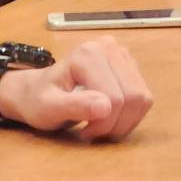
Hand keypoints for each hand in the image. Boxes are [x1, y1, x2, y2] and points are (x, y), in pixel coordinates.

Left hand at [0, 36, 152, 139]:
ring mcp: (121, 53)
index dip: (104, 124)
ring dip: (125, 121)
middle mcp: (109, 47)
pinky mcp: (128, 64)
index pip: (115, 98)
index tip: (84, 133)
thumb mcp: (49, 108)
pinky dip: (130, 115)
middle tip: (93, 132)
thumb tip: (106, 107)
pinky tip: (111, 117)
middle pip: (133, 96)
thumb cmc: (39, 100)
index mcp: (89, 54)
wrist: (37, 91)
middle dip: (116, 124)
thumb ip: (75, 106)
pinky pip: (143, 96)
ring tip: (101, 126)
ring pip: (142, 97)